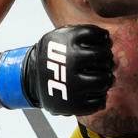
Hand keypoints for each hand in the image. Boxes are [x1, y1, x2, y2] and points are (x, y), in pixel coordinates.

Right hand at [0, 25, 114, 115]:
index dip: (104, 39)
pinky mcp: (73, 104)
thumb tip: (107, 40)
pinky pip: (98, 102)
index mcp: (68, 41)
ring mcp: (73, 84)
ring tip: (104, 77)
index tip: (103, 42)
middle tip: (104, 61)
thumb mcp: (61, 36)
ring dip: (107, 78)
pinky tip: (96, 91)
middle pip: (103, 57)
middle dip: (106, 58)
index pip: (99, 35)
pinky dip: (101, 97)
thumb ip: (83, 33)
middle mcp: (71, 62)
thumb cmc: (53, 55)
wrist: (30, 78)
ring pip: (103, 81)